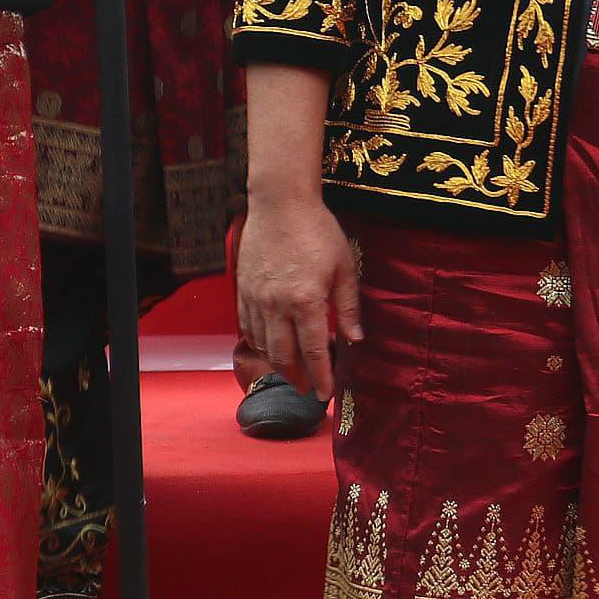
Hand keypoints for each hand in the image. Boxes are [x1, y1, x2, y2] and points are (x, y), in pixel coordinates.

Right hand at [237, 194, 361, 401]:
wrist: (280, 203)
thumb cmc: (318, 231)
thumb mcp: (344, 267)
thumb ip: (348, 307)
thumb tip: (356, 339)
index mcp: (306, 300)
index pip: (313, 351)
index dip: (320, 377)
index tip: (325, 395)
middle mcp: (277, 304)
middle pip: (283, 355)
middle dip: (296, 378)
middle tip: (308, 389)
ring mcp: (256, 298)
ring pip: (262, 344)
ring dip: (276, 362)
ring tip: (291, 371)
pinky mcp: (242, 289)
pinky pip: (247, 326)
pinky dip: (258, 342)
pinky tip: (270, 346)